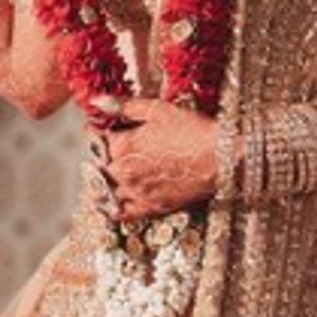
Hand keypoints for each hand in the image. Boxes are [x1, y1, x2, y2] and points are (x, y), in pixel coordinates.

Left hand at [90, 95, 218, 219]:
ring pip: (108, 190)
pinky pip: (123, 214)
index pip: (98, 140)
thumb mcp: (157, 110)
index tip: (107, 130)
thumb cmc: (192, 130)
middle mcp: (124, 172)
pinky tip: (113, 203)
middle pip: (101, 165)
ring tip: (115, 173)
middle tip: (115, 149)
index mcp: (122, 146)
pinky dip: (113, 209)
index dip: (101, 133)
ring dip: (107, 181)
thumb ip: (124, 106)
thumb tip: (97, 101)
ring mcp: (137, 192)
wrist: (220, 157)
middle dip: (104, 156)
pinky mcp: (151, 207)